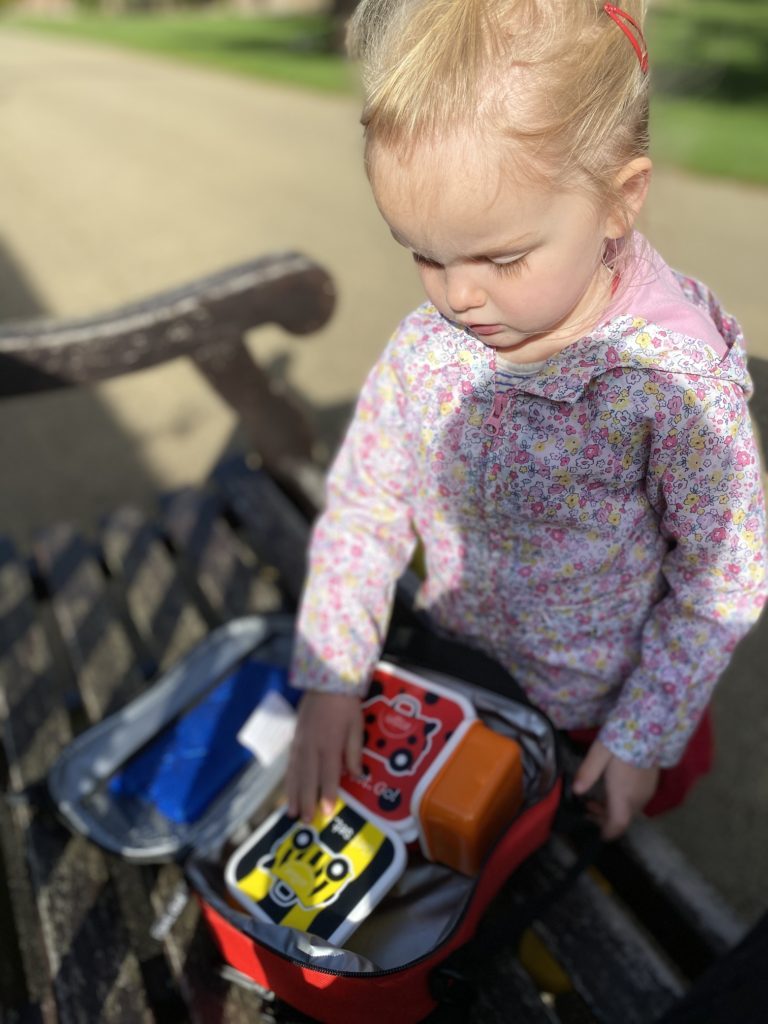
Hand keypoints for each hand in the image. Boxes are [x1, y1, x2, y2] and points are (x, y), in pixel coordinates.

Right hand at [285, 691, 362, 822]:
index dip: (328, 795)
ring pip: (295, 773)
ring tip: (292, 813)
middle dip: (307, 801)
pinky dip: (288, 780)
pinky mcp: (294, 739)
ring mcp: (300, 743)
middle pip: (308, 778)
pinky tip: (287, 791)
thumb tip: (357, 775)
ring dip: (293, 794)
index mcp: (329, 744)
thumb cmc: (346, 705)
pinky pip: (290, 764)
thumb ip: (354, 752)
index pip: (329, 775)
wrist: (326, 682)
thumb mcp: (357, 726)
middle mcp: (312, 746)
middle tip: (306, 821)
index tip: (326, 813)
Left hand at [572, 740, 659, 839]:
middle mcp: (637, 799)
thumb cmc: (622, 741)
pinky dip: (623, 802)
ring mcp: (646, 792)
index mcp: (623, 796)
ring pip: (629, 811)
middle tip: (588, 808)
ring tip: (596, 799)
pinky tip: (613, 789)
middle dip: (605, 819)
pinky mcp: (651, 784)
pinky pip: (636, 801)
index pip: (617, 825)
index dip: (607, 832)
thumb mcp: (599, 754)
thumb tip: (576, 791)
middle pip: (622, 820)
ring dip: (613, 810)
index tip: (597, 834)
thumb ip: (587, 773)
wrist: (651, 729)